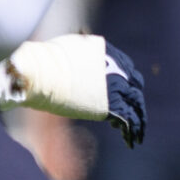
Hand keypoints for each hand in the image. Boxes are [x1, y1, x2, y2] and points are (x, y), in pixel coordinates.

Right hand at [0, 35, 146, 146]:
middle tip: (136, 113)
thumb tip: (80, 38)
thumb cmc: (47, 60)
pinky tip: (130, 141)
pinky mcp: (110, 106)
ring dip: (139, 121)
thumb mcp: (70, 45)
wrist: (41, 73)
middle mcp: (118, 70)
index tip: (127, 91)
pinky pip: (128, 120)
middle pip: (135, 88)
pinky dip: (131, 131)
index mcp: (110, 54)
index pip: (128, 68)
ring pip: (136, 106)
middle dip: (136, 101)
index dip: (128, 82)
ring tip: (138, 136)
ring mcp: (115, 88)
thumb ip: (82, 48)